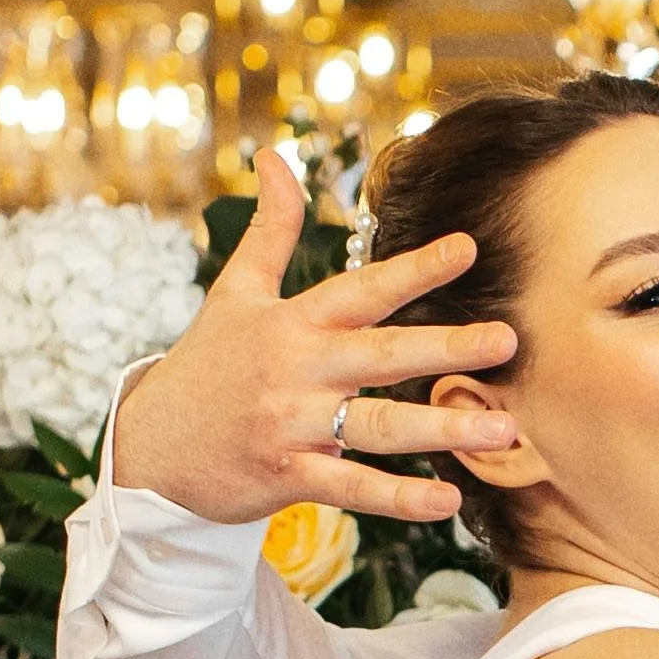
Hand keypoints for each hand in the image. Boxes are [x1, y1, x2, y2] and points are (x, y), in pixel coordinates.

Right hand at [110, 146, 521, 528]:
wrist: (150, 449)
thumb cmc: (205, 366)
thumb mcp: (233, 292)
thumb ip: (270, 229)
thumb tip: (274, 156)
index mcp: (293, 322)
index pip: (362, 289)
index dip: (414, 268)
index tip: (468, 247)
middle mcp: (298, 370)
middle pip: (382, 355)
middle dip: (447, 346)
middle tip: (508, 339)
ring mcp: (293, 425)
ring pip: (378, 426)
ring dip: (441, 428)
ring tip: (503, 429)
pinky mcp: (289, 476)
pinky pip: (351, 488)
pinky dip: (398, 499)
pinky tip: (447, 502)